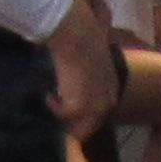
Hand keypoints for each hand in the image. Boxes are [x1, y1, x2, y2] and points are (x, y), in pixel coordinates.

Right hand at [47, 0, 122, 129]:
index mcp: (112, 88)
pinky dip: (52, 106)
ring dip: (62, 117)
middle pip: (90, 127)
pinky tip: (48, 94)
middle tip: (57, 112)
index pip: (100, 113)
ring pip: (77, 128)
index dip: (83, 114)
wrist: (77, 33)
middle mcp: (108, 101)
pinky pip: (61, 115)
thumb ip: (89, 73)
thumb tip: (76, 77)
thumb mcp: (93, 58)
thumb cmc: (83, 37)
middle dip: (73, 124)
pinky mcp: (78, 107)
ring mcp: (95, 107)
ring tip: (51, 102)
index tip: (68, 109)